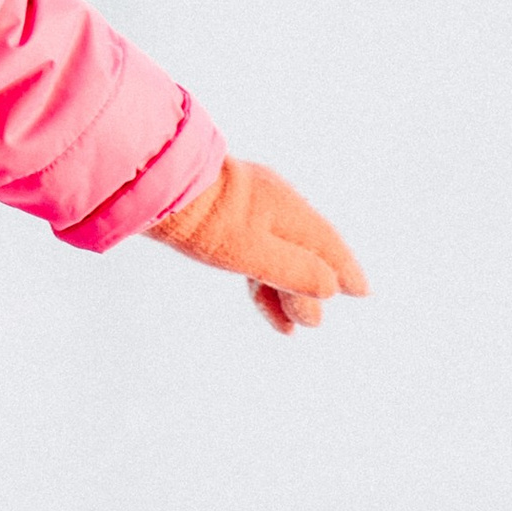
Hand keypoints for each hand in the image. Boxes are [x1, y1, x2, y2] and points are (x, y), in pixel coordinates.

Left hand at [152, 159, 366, 335]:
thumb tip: (330, 289)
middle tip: (315, 321)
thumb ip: (294, 271)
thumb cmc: (202, 219)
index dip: (344, 270)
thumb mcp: (253, 252)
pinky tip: (257, 293)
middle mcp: (272, 204)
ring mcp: (244, 208)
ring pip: (275, 253)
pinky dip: (259, 276)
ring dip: (283, 289)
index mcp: (288, 209)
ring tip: (289, 325)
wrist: (151, 185)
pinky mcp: (218, 215)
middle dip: (310, 288)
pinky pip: (250, 249)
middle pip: (302, 251)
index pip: (326, 244)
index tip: (360, 291)